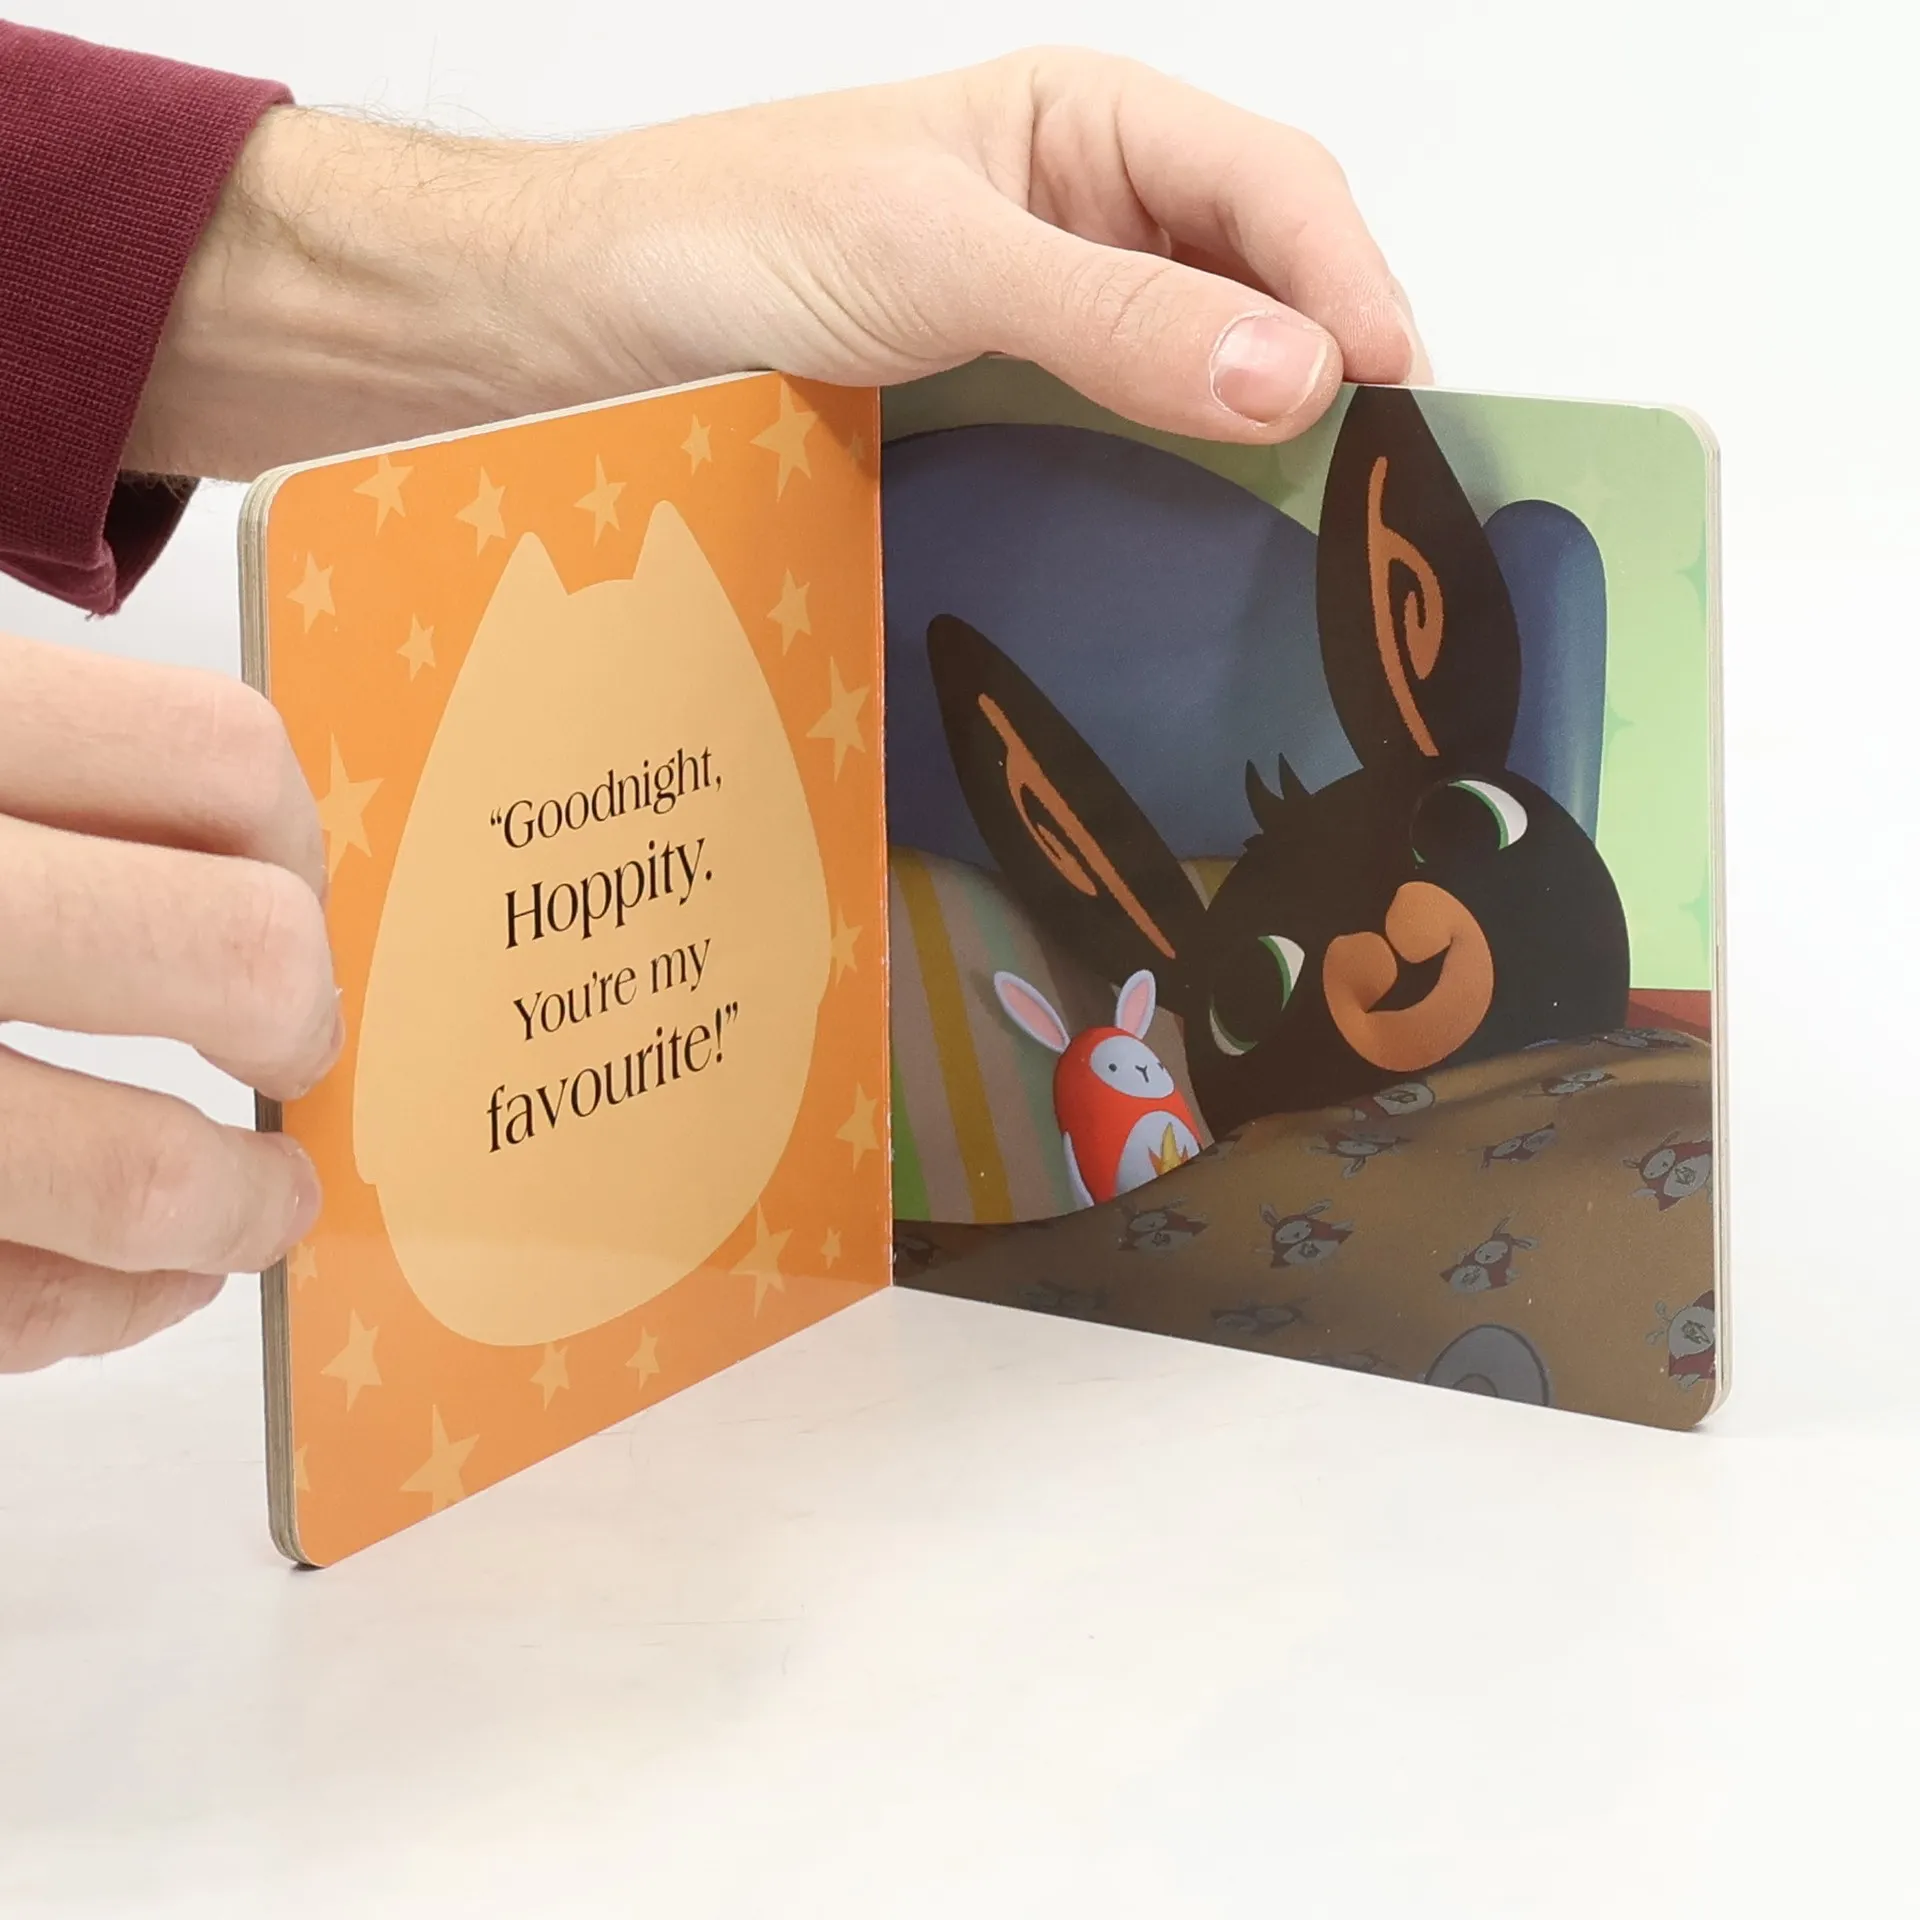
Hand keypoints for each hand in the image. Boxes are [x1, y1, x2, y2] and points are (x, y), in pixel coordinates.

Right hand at [0, 633, 336, 1371]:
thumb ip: (36, 773)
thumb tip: (249, 867)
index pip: (223, 762)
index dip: (294, 845)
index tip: (287, 891)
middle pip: (241, 955)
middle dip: (298, 1024)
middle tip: (288, 1051)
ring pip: (138, 1176)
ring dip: (231, 1210)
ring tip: (252, 1208)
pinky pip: (10, 1310)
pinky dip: (93, 1312)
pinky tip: (114, 1289)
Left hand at [126, 48, 1428, 479]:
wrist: (578, 324)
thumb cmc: (732, 242)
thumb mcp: (942, 259)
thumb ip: (1118, 313)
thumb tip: (1297, 377)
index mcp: (1085, 127)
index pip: (1274, 191)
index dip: (1352, 288)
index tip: (1400, 408)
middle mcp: (1082, 213)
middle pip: (1258, 276)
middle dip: (1328, 363)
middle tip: (1383, 491)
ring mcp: (1042, 313)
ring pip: (1199, 362)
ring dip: (1260, 434)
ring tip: (1314, 531)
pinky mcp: (998, 400)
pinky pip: (1122, 429)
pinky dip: (1174, 476)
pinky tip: (1196, 538)